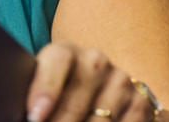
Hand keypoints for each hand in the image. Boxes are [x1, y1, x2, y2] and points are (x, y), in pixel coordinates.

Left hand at [26, 41, 158, 121]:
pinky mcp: (140, 103)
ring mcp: (120, 82)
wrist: (105, 91)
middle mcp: (95, 62)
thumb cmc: (62, 93)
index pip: (58, 61)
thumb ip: (35, 101)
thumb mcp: (46, 88)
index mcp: (67, 53)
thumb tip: (28, 117)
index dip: (46, 88)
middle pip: (75, 103)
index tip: (34, 116)